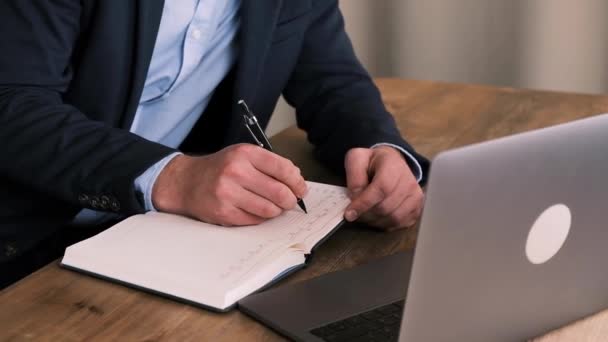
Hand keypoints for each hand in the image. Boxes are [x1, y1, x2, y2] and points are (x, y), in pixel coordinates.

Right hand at [152, 144, 307, 225]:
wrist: (187, 182)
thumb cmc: (220, 168)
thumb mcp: (243, 155)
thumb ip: (270, 164)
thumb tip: (297, 180)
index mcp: (245, 153)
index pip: (283, 169)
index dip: (297, 182)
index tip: (301, 189)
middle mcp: (236, 171)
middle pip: (279, 192)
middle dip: (290, 200)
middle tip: (290, 201)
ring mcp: (229, 193)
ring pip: (270, 210)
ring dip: (276, 211)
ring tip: (273, 206)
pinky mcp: (224, 212)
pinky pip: (255, 220)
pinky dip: (260, 218)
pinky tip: (256, 210)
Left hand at [343, 146, 423, 230]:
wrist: (392, 163)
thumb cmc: (372, 162)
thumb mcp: (357, 159)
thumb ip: (354, 176)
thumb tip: (355, 197)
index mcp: (393, 165)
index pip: (382, 188)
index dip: (364, 203)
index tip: (349, 213)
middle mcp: (409, 181)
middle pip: (386, 207)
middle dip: (366, 213)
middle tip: (354, 211)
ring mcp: (415, 196)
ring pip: (393, 218)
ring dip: (374, 220)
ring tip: (365, 213)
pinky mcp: (417, 208)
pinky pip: (399, 223)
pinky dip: (385, 224)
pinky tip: (376, 216)